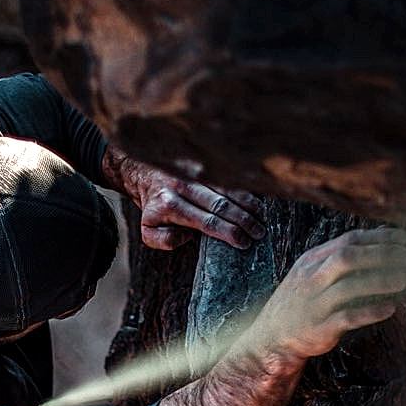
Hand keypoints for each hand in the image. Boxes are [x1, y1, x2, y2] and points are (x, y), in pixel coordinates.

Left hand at [102, 146, 264, 250]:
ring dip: (248, 204)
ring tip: (262, 218)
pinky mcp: (202, 163)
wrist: (143, 173)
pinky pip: (227, 177)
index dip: (227, 233)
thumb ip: (165, 240)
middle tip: (259, 233)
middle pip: (221, 205)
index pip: (206, 222)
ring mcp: (194, 172)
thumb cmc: (152, 208)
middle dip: (243, 221)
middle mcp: (184, 186)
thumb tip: (188, 236)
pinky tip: (257, 201)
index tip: (243, 243)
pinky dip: (243, 189)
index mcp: (170, 205)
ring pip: (227, 189)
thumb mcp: (148, 231)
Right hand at [239, 227, 405, 371]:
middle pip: (347, 258)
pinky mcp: (319, 329)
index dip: (377, 238)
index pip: (347, 241)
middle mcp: (311, 280)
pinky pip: (347, 318)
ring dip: (379, 282)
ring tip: (403, 280)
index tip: (402, 239)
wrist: (271, 338)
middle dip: (379, 255)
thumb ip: (339, 258)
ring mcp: (314, 305)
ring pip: (348, 287)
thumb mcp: (311, 274)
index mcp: (311, 262)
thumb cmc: (301, 302)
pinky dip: (370, 312)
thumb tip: (382, 239)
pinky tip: (389, 309)